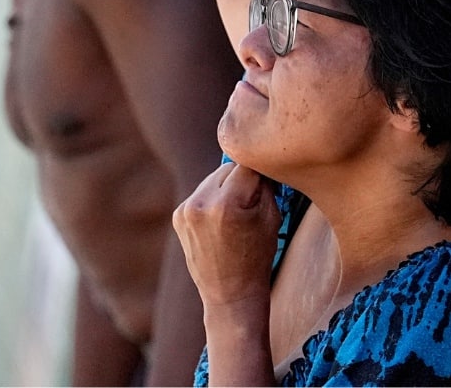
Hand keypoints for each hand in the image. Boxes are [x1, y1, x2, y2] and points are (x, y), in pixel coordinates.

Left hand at [172, 162, 280, 308]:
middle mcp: (201, 203)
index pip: (248, 164)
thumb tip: (258, 156)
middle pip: (228, 167)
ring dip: (226, 186)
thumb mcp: (272, 215)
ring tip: (235, 213)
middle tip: (253, 201)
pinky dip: (212, 199)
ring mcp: (185, 210)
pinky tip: (220, 221)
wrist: (230, 293)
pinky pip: (201, 192)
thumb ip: (264, 182)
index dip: (262, 172)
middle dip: (242, 178)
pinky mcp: (178, 215)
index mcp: (227, 203)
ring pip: (214, 177)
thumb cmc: (258, 255)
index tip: (268, 183)